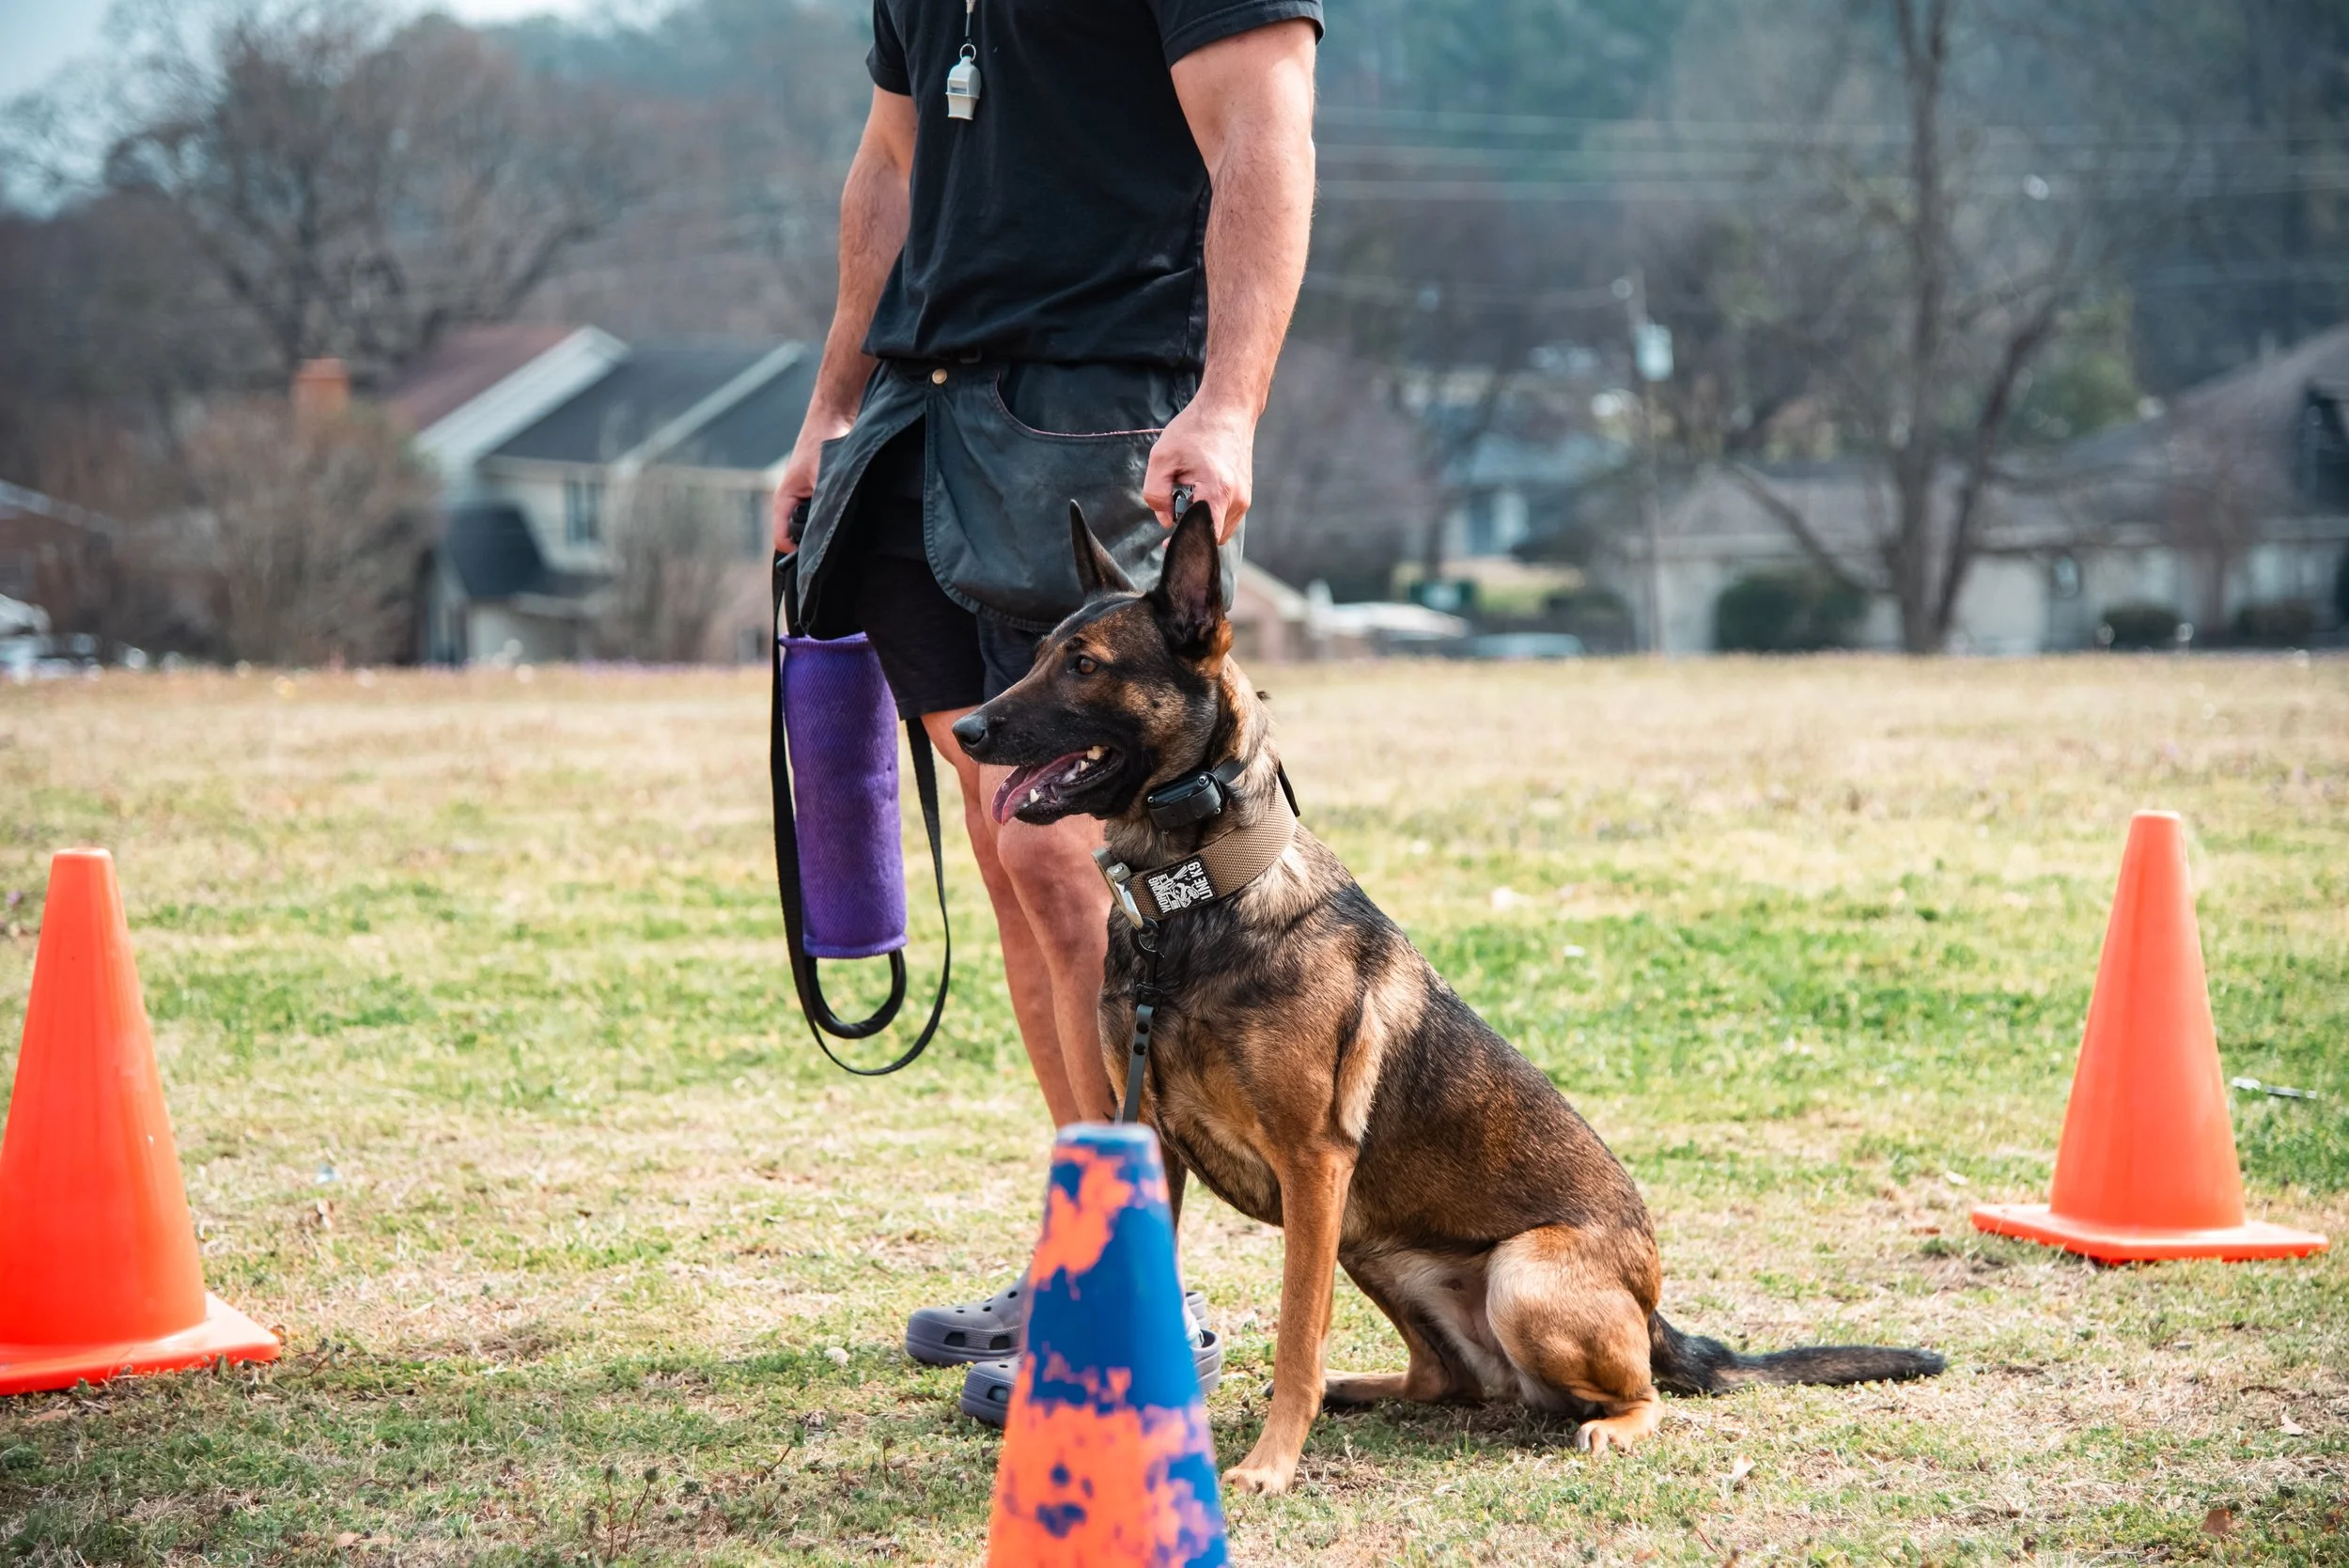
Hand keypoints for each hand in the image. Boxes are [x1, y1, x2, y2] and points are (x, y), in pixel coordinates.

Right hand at [771, 412, 852, 552]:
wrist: (836, 416)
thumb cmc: (823, 440)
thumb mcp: (823, 474)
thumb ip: (822, 501)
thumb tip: (827, 529)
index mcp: (785, 499)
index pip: (782, 539)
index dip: (797, 553)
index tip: (818, 559)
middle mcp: (794, 503)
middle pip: (800, 537)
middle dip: (815, 544)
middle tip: (838, 550)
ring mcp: (809, 500)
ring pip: (816, 528)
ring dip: (829, 530)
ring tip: (848, 532)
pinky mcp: (825, 495)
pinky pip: (828, 516)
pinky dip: (839, 518)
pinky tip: (855, 518)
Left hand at [1143, 395, 1252, 541]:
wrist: (1228, 409)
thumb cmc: (1195, 429)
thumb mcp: (1162, 457)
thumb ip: (1155, 493)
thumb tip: (1165, 520)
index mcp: (1218, 491)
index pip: (1205, 537)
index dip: (1185, 544)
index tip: (1168, 544)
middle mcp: (1237, 500)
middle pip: (1210, 536)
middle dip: (1190, 529)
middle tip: (1174, 505)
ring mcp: (1245, 499)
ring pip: (1219, 530)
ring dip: (1200, 521)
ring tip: (1188, 493)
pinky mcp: (1246, 496)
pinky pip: (1225, 518)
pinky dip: (1209, 513)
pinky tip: (1199, 491)